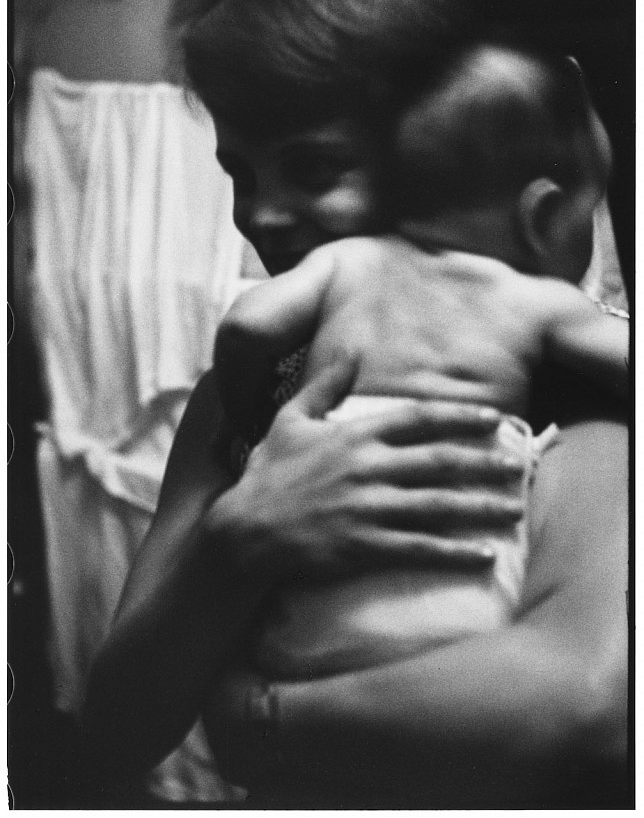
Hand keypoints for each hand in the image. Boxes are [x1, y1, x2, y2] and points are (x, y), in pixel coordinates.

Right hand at [206, 362, 524, 584]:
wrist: (244, 532)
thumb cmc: (267, 475)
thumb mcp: (289, 421)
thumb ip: (323, 386)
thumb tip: (349, 352)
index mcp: (355, 435)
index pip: (419, 419)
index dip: (461, 418)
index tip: (495, 420)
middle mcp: (368, 468)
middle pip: (440, 461)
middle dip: (485, 463)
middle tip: (520, 466)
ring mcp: (368, 509)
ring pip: (438, 506)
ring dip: (481, 508)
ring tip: (515, 510)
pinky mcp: (364, 546)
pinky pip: (419, 549)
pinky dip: (454, 553)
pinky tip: (485, 557)